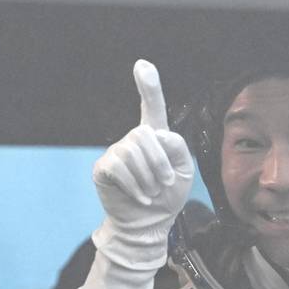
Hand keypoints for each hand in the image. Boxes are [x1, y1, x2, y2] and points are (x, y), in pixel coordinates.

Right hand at [92, 60, 193, 240]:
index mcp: (156, 137)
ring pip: (132, 152)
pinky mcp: (103, 168)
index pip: (152, 108)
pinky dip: (135, 186)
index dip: (148, 87)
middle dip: (160, 162)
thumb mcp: (184, 172)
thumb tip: (155, 135)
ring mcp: (116, 152)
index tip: (142, 64)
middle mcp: (133, 140)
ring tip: (152, 192)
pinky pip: (119, 168)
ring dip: (149, 177)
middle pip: (145, 134)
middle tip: (165, 185)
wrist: (149, 224)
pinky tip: (141, 197)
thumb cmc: (168, 198)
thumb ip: (178, 147)